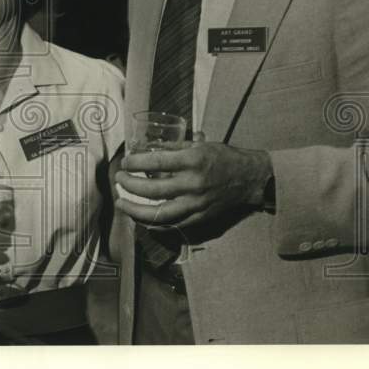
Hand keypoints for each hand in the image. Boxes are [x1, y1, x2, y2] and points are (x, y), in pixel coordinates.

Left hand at [114, 141, 272, 230]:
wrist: (249, 178)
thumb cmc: (222, 157)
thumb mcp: (198, 145)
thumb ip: (172, 148)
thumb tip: (145, 149)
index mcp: (192, 161)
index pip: (155, 163)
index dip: (135, 164)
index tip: (124, 164)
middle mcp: (193, 184)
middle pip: (153, 190)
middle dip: (130, 186)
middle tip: (119, 180)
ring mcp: (196, 204)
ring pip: (160, 213)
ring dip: (136, 210)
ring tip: (121, 203)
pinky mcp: (199, 217)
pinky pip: (172, 223)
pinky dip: (153, 222)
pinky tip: (140, 217)